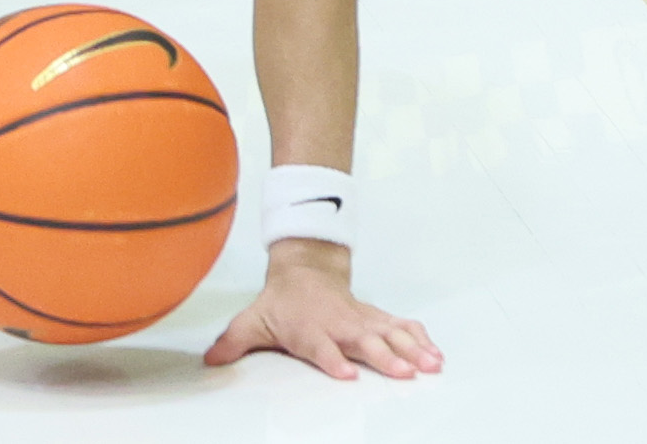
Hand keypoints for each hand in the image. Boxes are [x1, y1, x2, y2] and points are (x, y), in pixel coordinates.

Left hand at [206, 239, 442, 379]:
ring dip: (411, 350)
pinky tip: (436, 354)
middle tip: (402, 374)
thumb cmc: (281, 304)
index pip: (320, 347)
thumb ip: (234, 342)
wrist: (304, 272)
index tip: (346, 374)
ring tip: (431, 366)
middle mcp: (339, 325)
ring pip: (390, 334)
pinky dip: (421, 339)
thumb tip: (209, 360)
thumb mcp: (253, 321)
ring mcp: (362, 320)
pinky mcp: (377, 318)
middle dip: (383, 357)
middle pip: (364, 342)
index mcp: (309, 329)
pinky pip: (403, 327)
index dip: (332, 360)